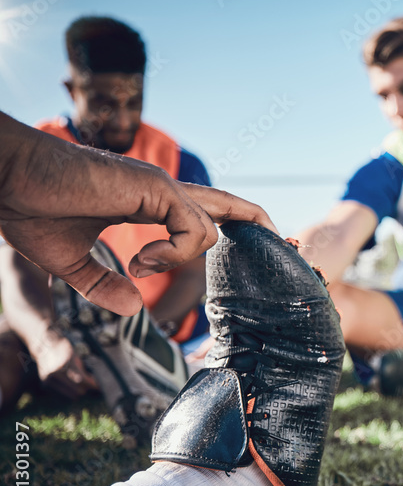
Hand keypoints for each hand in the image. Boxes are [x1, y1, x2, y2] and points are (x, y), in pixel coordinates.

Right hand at [0, 112, 277, 315]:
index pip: (209, 214)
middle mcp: (165, 193)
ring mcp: (163, 188)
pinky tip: (142, 258)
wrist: (5, 176)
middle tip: (291, 248)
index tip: (254, 253)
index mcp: (151, 204)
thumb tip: (129, 309)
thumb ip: (103, 283)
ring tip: (141, 264)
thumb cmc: (29, 207)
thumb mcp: (69, 260)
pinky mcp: (156, 189)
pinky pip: (196, 231)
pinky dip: (175, 253)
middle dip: (266, 229)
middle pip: (236, 207)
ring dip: (182, 259)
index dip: (237, 228)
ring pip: (213, 230)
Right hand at [32, 329, 96, 398]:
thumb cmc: (64, 351)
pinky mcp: (45, 384)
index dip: (92, 385)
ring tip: (79, 383)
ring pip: (70, 395)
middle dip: (86, 388)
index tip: (98, 386)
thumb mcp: (75, 358)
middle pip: (78, 390)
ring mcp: (49, 379)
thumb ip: (83, 372)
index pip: (82, 380)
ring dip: (78, 391)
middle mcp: (56, 373)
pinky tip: (70, 385)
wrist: (44, 347)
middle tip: (89, 383)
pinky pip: (62, 395)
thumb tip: (93, 384)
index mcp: (65, 364)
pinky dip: (68, 392)